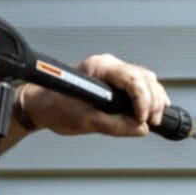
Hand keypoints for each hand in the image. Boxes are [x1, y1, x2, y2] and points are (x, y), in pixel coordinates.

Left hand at [21, 54, 169, 136]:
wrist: (40, 106)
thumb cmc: (55, 107)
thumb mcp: (86, 121)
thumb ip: (117, 126)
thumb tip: (141, 129)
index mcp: (100, 68)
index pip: (133, 79)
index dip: (143, 101)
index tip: (142, 119)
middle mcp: (109, 65)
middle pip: (145, 78)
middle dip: (153, 101)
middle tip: (151, 121)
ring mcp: (113, 72)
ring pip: (147, 80)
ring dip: (155, 99)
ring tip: (153, 118)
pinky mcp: (114, 81)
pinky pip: (141, 84)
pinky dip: (150, 97)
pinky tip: (155, 109)